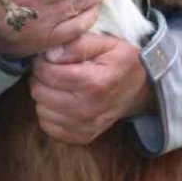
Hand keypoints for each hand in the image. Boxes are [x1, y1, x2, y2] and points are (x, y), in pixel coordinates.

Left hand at [28, 33, 154, 143]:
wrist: (141, 90)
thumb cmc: (121, 62)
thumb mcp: (106, 43)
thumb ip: (77, 44)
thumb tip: (50, 54)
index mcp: (94, 83)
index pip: (48, 73)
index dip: (41, 62)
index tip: (47, 57)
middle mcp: (88, 109)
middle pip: (40, 92)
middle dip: (40, 78)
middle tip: (51, 70)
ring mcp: (85, 126)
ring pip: (41, 110)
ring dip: (44, 96)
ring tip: (57, 85)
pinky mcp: (81, 137)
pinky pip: (48, 126)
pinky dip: (50, 113)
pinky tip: (61, 101)